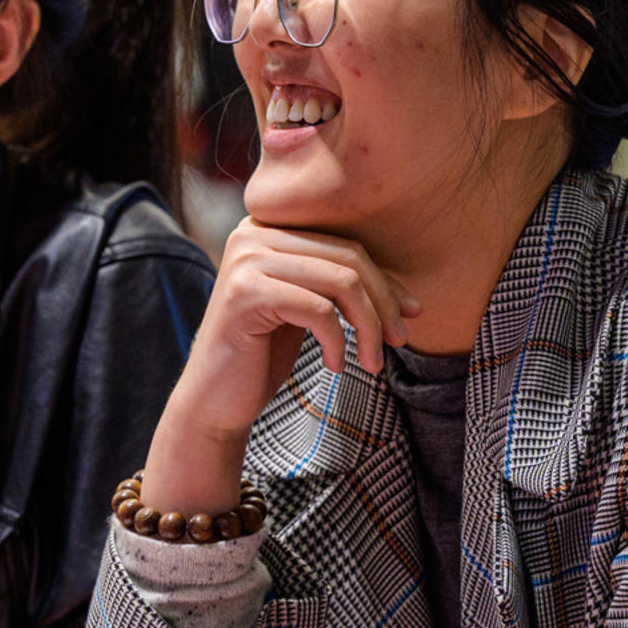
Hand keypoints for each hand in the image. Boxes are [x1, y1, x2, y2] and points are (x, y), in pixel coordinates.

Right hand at [141, 220, 417, 513]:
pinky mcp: (244, 292)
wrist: (215, 400)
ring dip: (368, 328)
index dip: (386, 281)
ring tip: (373, 363)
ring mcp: (246, 259)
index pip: (347, 244)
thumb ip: (343, 288)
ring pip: (340, 281)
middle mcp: (253, 231)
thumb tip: (412, 301)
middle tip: (398, 343)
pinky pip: (317, 309)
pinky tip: (336, 366)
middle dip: (383, 304)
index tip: (411, 316)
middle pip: (348, 258)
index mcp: (270, 226)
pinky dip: (338, 342)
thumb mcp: (309, 310)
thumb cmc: (264, 355)